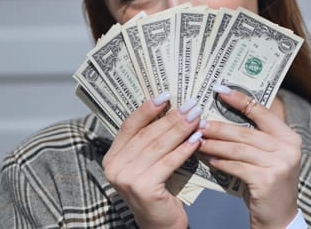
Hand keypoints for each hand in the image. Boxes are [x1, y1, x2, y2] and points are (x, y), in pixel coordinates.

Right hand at [102, 93, 203, 228]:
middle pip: (147, 134)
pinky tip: (197, 140)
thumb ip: (151, 142)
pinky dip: (184, 150)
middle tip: (191, 105)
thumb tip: (173, 111)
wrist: (160, 226)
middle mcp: (114, 167)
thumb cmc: (157, 191)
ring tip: (197, 118)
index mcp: (112, 157)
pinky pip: (168, 162)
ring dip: (180, 130)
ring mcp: (127, 178)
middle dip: (171, 118)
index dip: (147, 109)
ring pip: (159, 146)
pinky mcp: (143, 188)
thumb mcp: (148, 164)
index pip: (129, 125)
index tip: (165, 95)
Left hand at [199, 86, 301, 228]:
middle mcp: (288, 148)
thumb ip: (254, 138)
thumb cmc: (267, 183)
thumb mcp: (268, 157)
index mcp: (289, 137)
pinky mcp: (267, 180)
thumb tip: (221, 116)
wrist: (278, 218)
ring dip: (215, 144)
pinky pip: (237, 167)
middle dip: (219, 126)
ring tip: (198, 140)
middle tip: (199, 122)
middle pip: (246, 131)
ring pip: (238, 149)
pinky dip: (220, 162)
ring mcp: (280, 164)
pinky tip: (208, 159)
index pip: (262, 111)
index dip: (240, 99)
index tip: (219, 89)